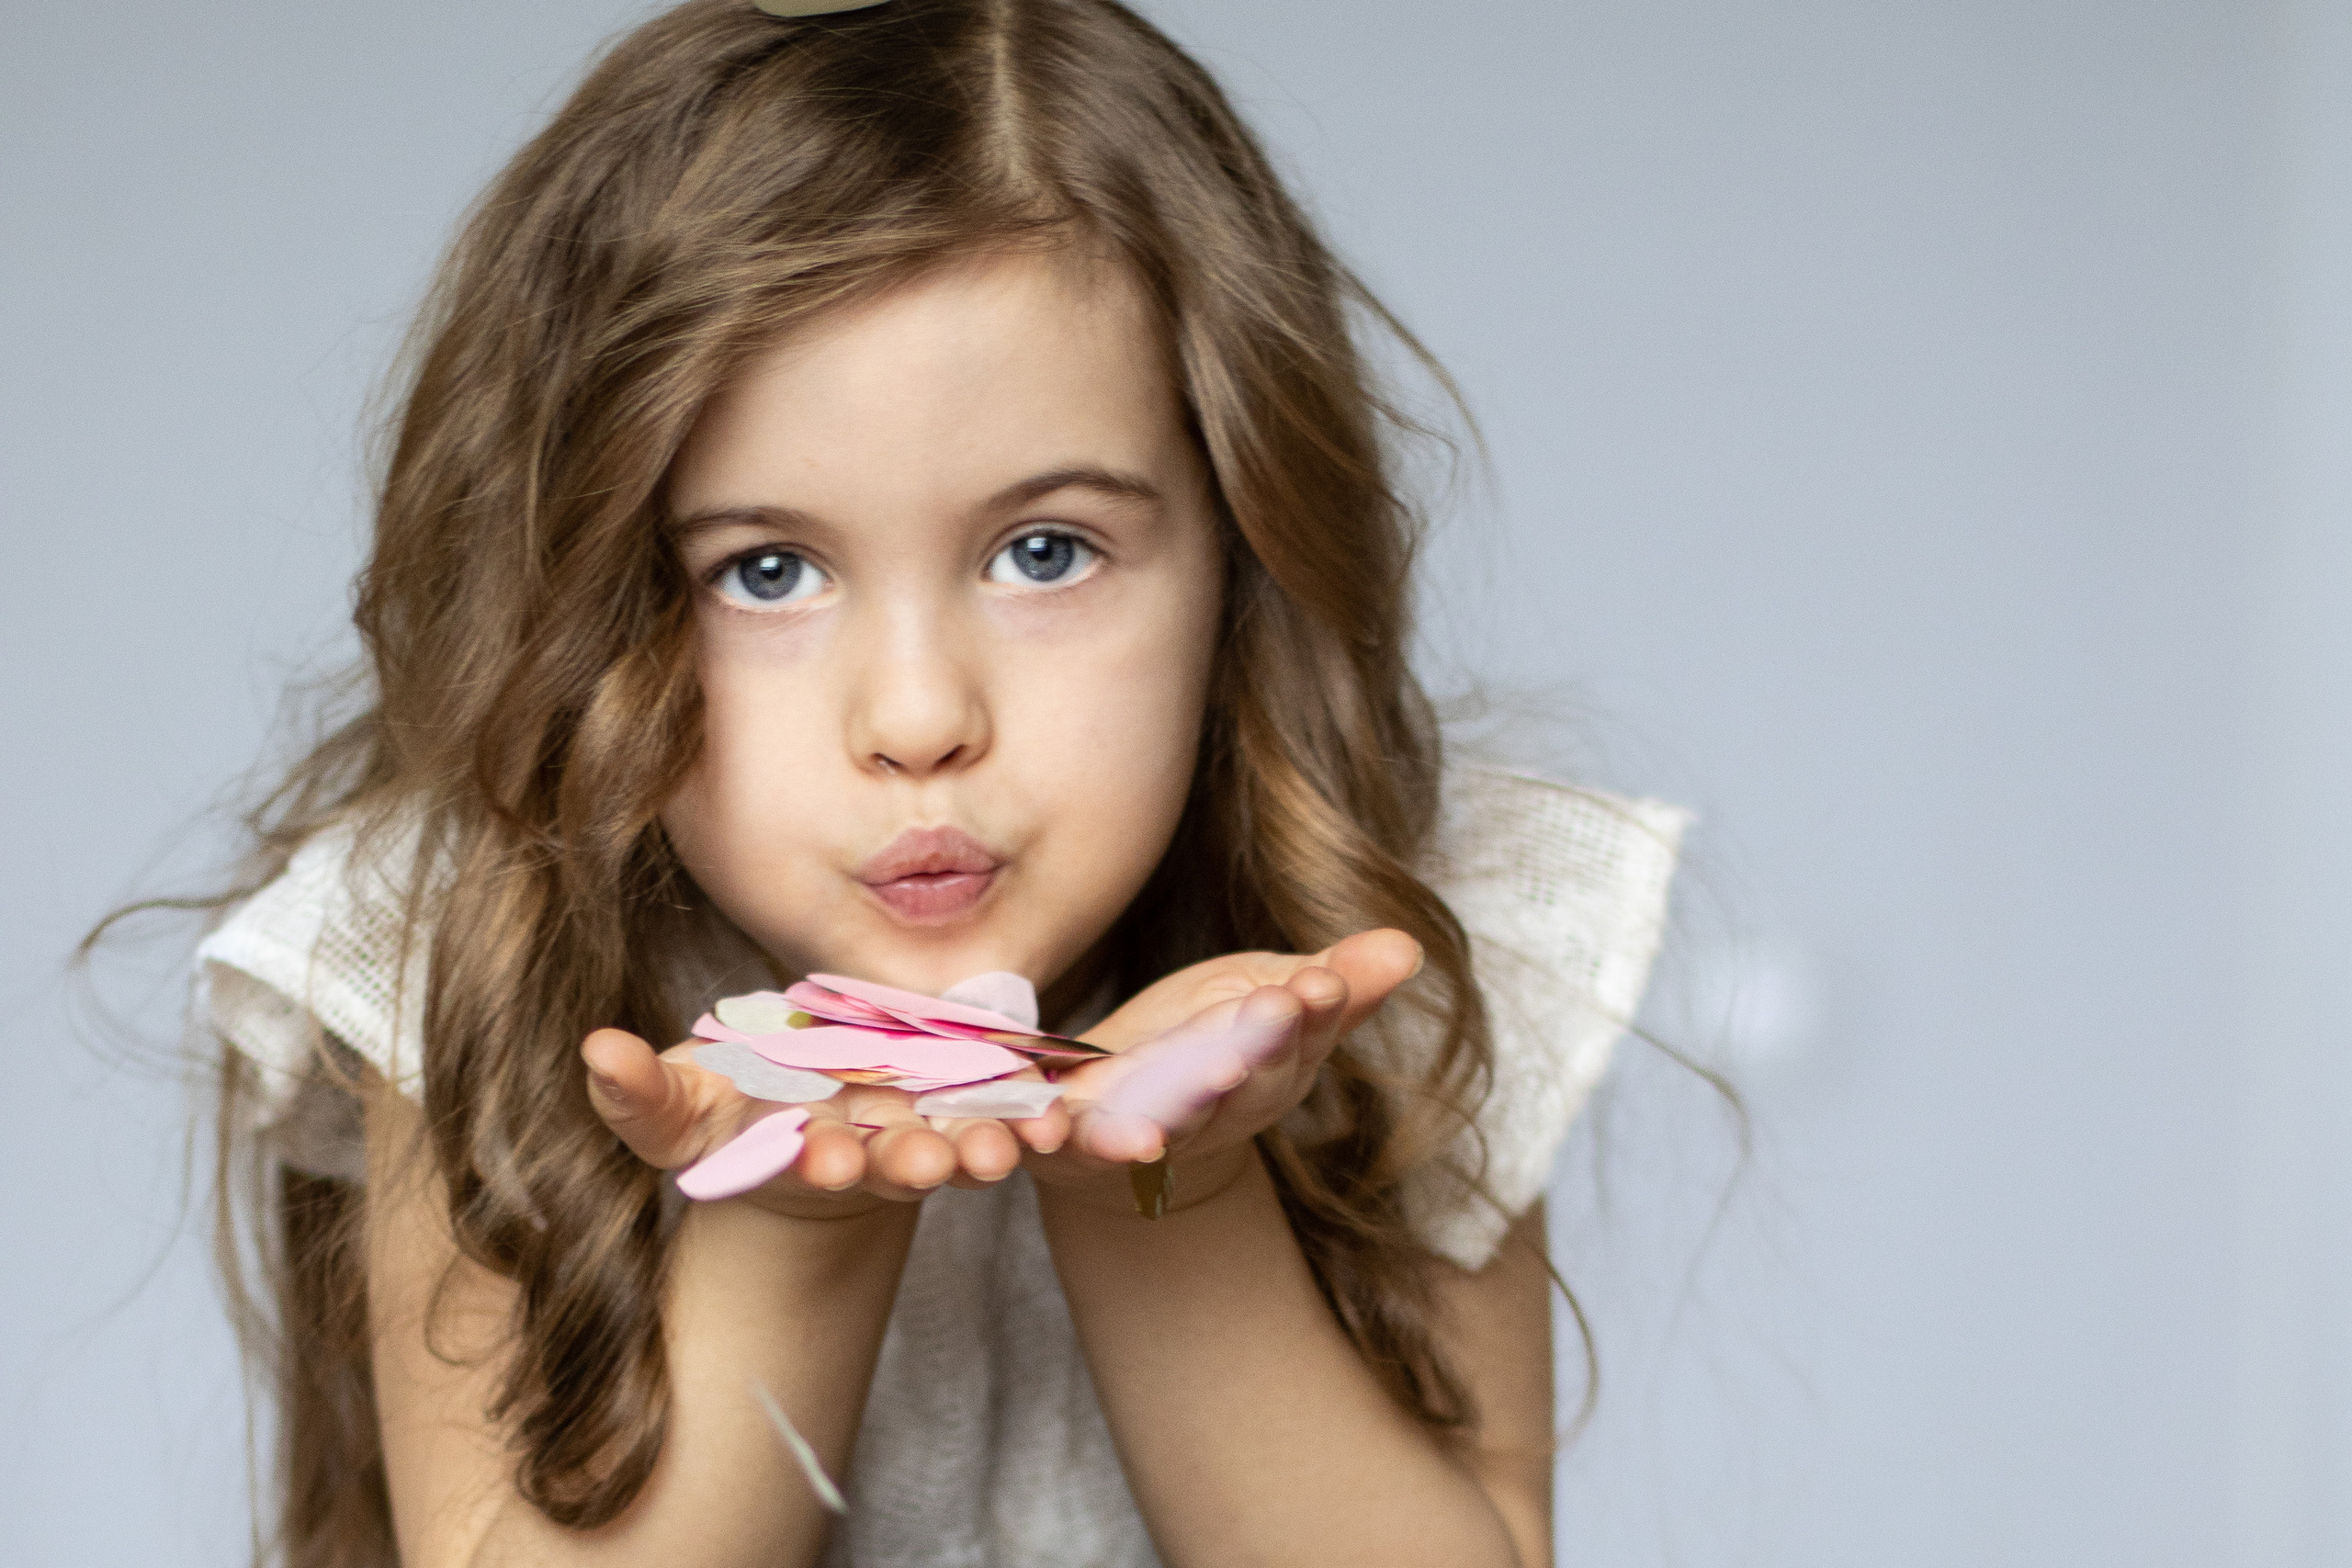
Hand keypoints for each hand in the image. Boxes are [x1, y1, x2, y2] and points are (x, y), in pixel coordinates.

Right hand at [581, 1030, 1072, 1219]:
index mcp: (801, 1151)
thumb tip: (593, 1054)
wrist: (808, 1108)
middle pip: (895, 1162)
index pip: (809, 1160)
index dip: (819, 1160)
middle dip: (914, 1164)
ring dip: (986, 1149)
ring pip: (961, 1145)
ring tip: (1011, 1146)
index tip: (826, 1154)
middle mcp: (869, 1152)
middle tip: (932, 1162)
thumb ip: (639, 1094)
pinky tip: (1065, 1118)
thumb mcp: (678, 1105)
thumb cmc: (729, 1105)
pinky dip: (1037, 1121)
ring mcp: (925, 1133)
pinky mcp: (972, 1105)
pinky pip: (1010, 1114)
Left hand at [1025, 928, 1423, 1213]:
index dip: (1313, 1018)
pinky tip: (1048, 1122)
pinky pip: (1067, 1143)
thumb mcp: (1267, 992)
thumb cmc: (1198, 1039)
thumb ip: (1333, 980)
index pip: (1298, 1046)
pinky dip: (1058, 1134)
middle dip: (1258, 1048)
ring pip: (1164, 1125)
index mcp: (1269, 1078)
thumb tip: (1409, 945)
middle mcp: (1214, 1117)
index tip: (1321, 982)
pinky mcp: (1071, 1144)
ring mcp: (1143, 1135)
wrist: (1106, 1106)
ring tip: (1200, 1078)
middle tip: (1275, 1008)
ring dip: (1175, 1107)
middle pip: (1242, 1088)